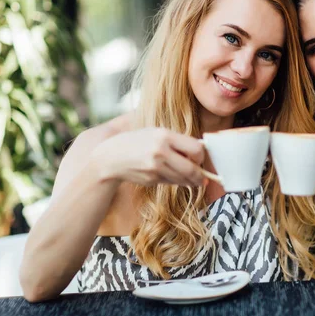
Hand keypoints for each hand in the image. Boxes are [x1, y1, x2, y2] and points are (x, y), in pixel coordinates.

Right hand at [91, 128, 206, 187]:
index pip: (196, 149)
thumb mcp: (157, 133)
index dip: (201, 156)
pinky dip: (175, 181)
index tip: (200, 158)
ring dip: (190, 181)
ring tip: (191, 179)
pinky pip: (171, 182)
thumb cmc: (137, 142)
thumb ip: (177, 141)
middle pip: (191, 169)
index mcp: (164, 136)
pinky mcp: (151, 180)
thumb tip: (200, 152)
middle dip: (200, 175)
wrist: (111, 157)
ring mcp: (155, 168)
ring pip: (182, 179)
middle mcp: (160, 152)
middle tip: (203, 178)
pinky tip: (170, 175)